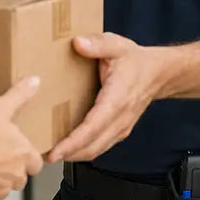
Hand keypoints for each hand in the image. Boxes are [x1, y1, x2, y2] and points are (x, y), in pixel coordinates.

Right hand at [0, 77, 44, 199]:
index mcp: (24, 154)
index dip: (31, 158)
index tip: (24, 152)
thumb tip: (35, 82)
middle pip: (21, 177)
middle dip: (14, 170)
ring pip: (5, 187)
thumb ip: (19, 95)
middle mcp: (15, 174)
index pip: (36, 163)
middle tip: (2, 157)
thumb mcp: (2, 107)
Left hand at [48, 33, 167, 162]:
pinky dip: (83, 151)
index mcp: (117, 99)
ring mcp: (121, 127)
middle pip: (92, 146)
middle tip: (41, 156)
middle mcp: (120, 118)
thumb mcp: (117, 46)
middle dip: (67, 155)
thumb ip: (97, 44)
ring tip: (51, 154)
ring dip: (74, 156)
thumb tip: (77, 43)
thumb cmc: (136, 61)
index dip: (73, 142)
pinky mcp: (120, 131)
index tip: (56, 151)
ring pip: (96, 150)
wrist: (158, 73)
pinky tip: (68, 148)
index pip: (93, 127)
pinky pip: (100, 146)